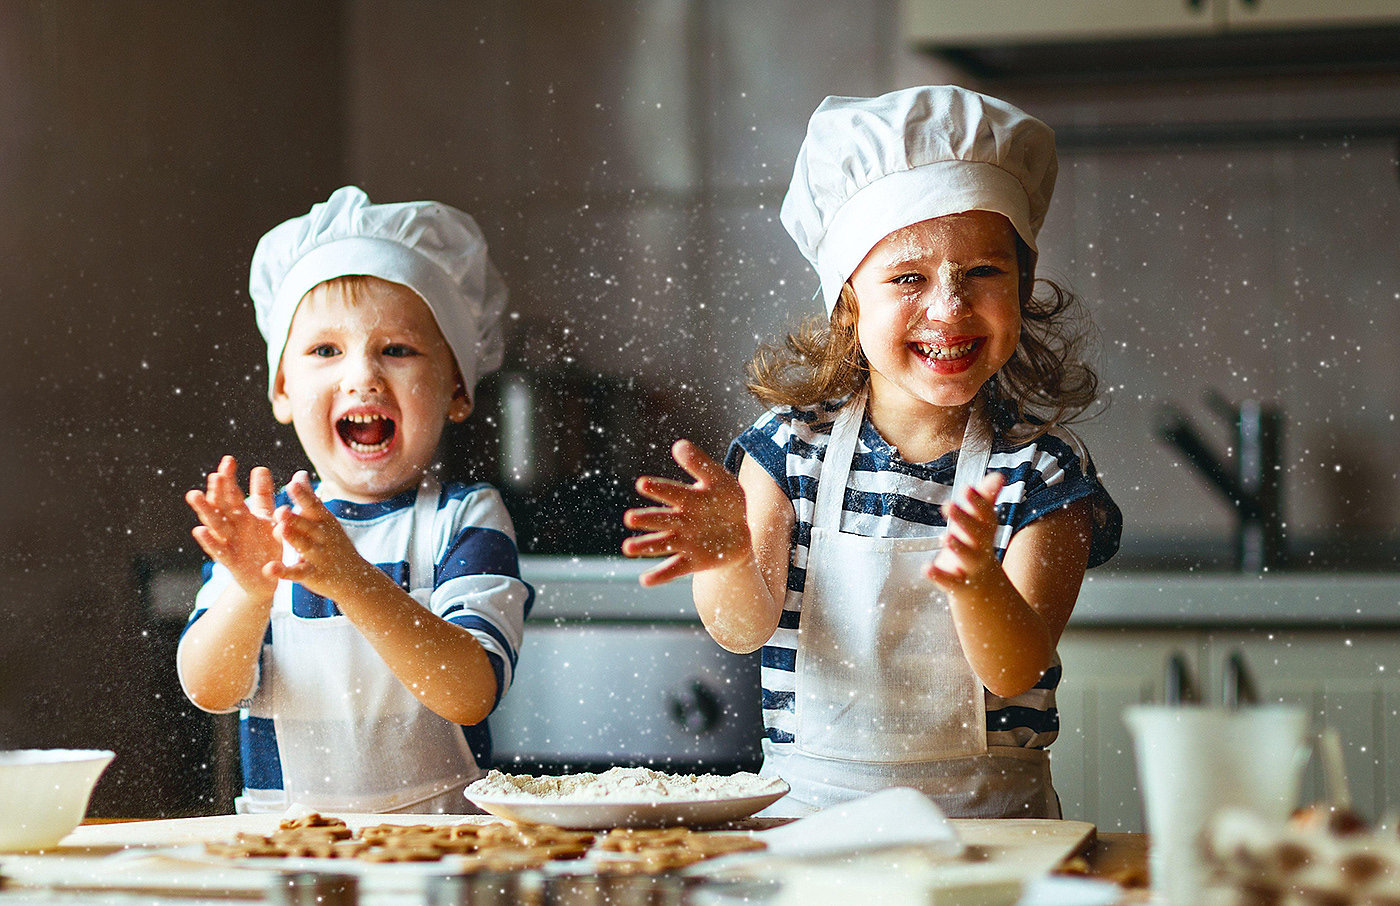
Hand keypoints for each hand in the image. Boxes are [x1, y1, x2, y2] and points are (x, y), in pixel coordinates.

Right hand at [186, 455, 279, 597]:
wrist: (266, 579)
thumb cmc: (264, 545)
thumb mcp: (266, 518)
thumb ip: (263, 495)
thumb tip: (259, 467)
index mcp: (242, 516)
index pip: (232, 494)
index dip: (229, 479)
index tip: (228, 460)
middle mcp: (232, 527)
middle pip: (222, 506)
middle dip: (218, 491)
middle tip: (214, 474)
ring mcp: (229, 544)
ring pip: (215, 525)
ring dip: (205, 511)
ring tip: (194, 495)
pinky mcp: (230, 562)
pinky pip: (219, 551)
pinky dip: (208, 541)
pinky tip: (198, 530)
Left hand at [266, 472, 376, 600]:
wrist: (354, 577)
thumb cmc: (333, 543)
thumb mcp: (324, 520)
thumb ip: (309, 498)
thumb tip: (299, 474)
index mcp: (325, 521)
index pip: (314, 506)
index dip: (303, 496)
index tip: (292, 484)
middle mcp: (324, 536)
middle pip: (308, 525)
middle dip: (296, 518)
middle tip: (281, 510)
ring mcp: (319, 556)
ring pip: (304, 546)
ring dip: (293, 538)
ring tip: (280, 530)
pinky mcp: (313, 574)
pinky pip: (297, 573)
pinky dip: (284, 572)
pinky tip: (269, 569)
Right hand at [621, 439, 752, 586]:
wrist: (739, 531)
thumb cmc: (725, 500)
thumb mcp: (719, 480)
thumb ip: (700, 464)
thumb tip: (679, 445)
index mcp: (687, 498)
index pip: (671, 492)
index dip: (659, 489)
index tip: (642, 483)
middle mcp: (680, 520)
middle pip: (661, 520)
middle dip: (647, 519)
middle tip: (629, 518)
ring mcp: (684, 542)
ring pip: (662, 544)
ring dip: (645, 546)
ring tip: (627, 548)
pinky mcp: (691, 562)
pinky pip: (674, 569)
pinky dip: (660, 576)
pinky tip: (645, 580)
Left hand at [926, 471, 1006, 590]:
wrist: (985, 589)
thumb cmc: (977, 546)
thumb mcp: (981, 524)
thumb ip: (986, 499)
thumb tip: (999, 476)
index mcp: (986, 531)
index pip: (985, 515)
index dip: (977, 502)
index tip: (967, 488)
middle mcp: (982, 548)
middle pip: (976, 533)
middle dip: (963, 519)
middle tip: (948, 505)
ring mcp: (971, 567)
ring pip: (967, 557)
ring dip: (957, 547)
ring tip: (945, 537)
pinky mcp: (958, 584)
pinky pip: (950, 581)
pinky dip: (938, 575)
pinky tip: (926, 567)